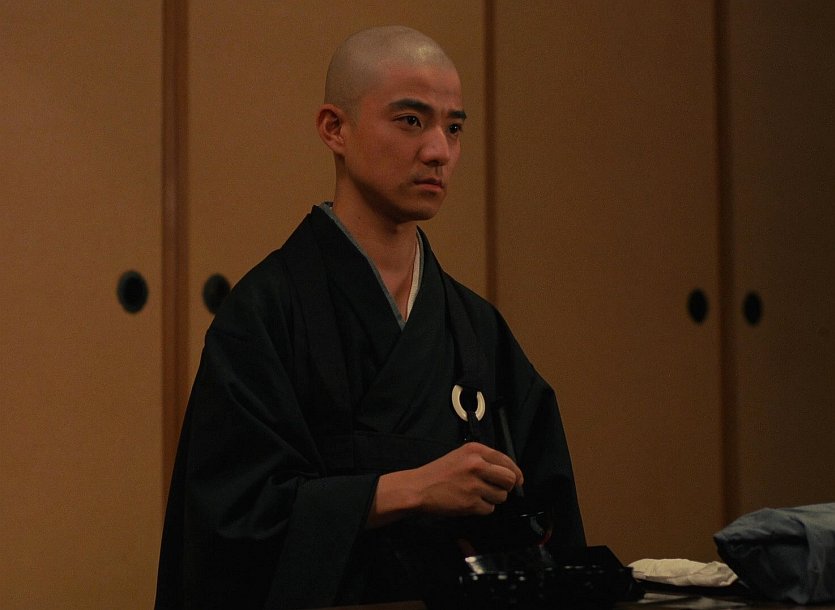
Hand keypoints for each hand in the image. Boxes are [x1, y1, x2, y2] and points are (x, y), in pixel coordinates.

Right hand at [367, 443, 523, 527]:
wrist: (418, 489)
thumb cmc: (438, 473)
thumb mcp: (461, 456)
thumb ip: (483, 460)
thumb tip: (508, 472)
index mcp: (475, 450)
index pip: (506, 460)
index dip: (516, 472)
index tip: (518, 480)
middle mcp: (477, 465)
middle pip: (510, 479)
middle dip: (507, 487)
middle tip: (497, 489)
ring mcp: (474, 484)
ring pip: (502, 496)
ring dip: (493, 499)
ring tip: (477, 495)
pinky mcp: (471, 502)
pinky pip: (489, 509)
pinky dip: (482, 508)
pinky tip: (470, 503)